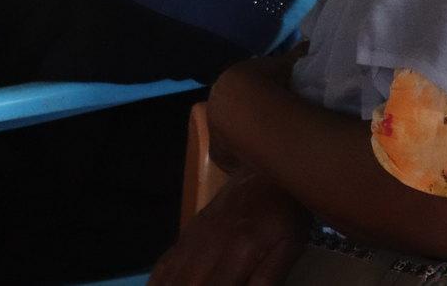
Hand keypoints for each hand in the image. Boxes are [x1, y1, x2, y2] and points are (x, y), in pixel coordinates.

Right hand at [149, 172, 310, 285]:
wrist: (263, 172)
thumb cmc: (282, 214)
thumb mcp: (289, 245)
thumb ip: (269, 277)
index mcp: (239, 251)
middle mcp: (209, 246)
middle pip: (190, 285)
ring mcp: (194, 239)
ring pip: (173, 279)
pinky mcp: (186, 235)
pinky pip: (165, 265)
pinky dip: (157, 283)